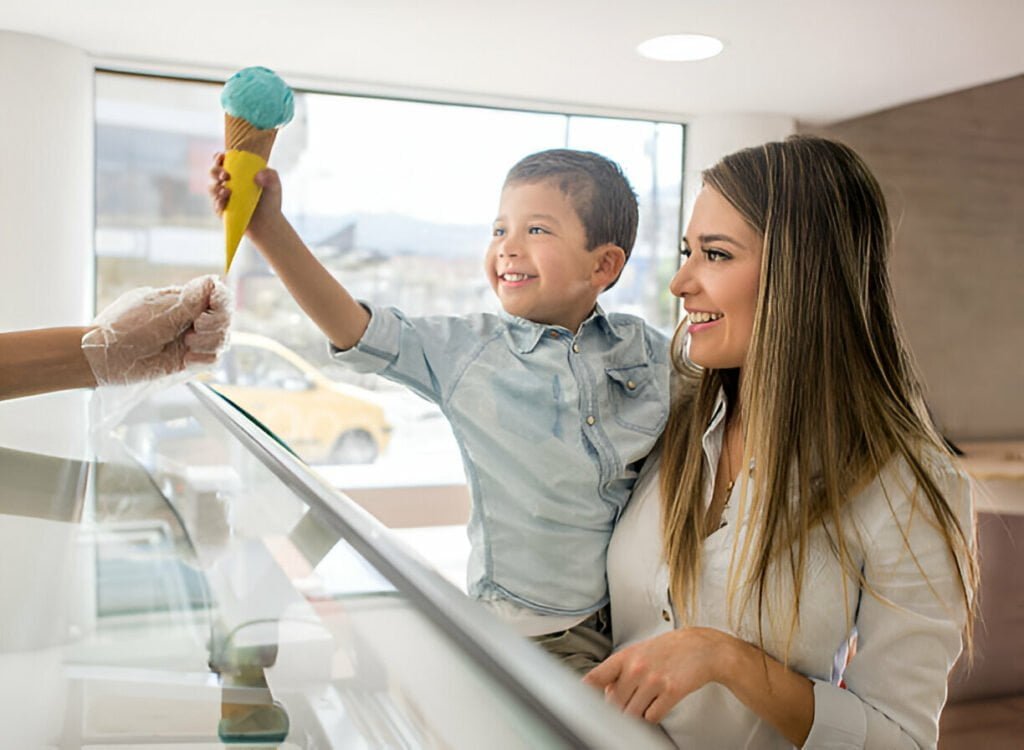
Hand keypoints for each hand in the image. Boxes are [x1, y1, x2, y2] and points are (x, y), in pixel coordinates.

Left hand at [82, 275, 232, 385]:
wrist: (107, 358)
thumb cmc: (125, 329)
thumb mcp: (160, 308)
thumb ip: (191, 298)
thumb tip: (213, 280)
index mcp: (183, 300)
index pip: (218, 296)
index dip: (220, 304)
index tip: (205, 312)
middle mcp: (190, 319)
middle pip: (225, 319)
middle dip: (215, 325)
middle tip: (194, 328)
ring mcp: (190, 340)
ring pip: (222, 339)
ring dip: (208, 343)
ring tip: (186, 345)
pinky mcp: (188, 360)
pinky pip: (213, 359)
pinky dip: (203, 359)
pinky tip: (186, 358)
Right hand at [208, 151, 282, 239]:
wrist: (268, 222)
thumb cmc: (270, 201)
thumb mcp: (275, 186)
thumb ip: (271, 176)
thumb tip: (258, 176)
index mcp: (237, 172)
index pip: (223, 161)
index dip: (218, 157)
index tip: (222, 157)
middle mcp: (227, 182)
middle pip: (213, 172)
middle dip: (215, 171)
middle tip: (226, 176)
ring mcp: (223, 196)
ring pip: (212, 188)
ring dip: (216, 188)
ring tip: (227, 192)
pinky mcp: (222, 210)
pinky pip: (215, 205)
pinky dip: (218, 203)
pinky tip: (224, 203)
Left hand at [583, 627, 733, 722]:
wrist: (702, 647)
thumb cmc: (669, 649)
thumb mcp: (640, 651)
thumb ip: (620, 670)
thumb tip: (605, 691)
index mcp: (626, 656)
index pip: (597, 677)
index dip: (585, 692)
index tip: (579, 702)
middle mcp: (637, 667)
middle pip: (614, 703)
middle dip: (619, 707)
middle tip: (629, 701)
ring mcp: (654, 680)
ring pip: (632, 713)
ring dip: (636, 713)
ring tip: (645, 701)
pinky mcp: (671, 692)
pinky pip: (652, 716)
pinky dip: (653, 715)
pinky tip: (658, 703)